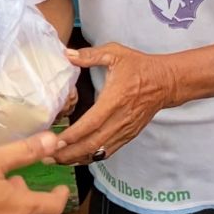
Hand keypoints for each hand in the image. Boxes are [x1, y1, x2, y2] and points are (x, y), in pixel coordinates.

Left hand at [54, 43, 171, 164]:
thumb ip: (90, 55)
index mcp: (115, 99)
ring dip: (78, 158)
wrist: (166, 82)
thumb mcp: (115, 53)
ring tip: (57, 160)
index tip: (54, 141)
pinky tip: (78, 158)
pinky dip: (92, 157)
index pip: (91, 123)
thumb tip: (67, 54)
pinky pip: (108, 151)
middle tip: (47, 156)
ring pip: (99, 151)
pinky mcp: (129, 135)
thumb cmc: (139, 66)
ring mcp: (125, 130)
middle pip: (92, 143)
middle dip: (69, 153)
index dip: (72, 135)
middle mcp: (120, 119)